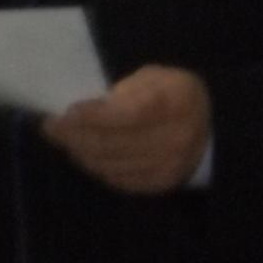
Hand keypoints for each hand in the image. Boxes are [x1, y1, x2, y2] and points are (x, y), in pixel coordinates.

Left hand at [42, 65, 211, 194]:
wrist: (211, 128)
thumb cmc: (174, 95)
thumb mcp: (155, 78)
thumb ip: (123, 92)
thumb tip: (85, 112)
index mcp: (176, 102)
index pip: (125, 115)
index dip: (91, 116)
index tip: (63, 113)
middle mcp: (175, 137)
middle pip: (112, 143)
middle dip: (75, 136)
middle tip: (51, 127)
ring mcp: (168, 165)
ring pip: (110, 165)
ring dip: (81, 153)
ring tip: (65, 139)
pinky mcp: (161, 184)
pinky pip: (118, 179)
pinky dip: (97, 167)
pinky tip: (86, 154)